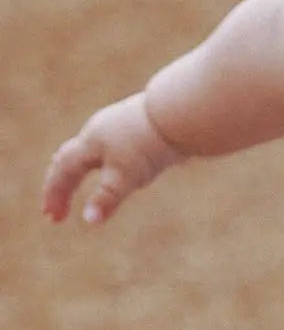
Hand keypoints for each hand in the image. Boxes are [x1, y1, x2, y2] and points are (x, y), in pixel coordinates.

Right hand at [42, 92, 183, 223]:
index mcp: (91, 140)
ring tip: (74, 177)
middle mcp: (102, 128)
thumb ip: (107, 196)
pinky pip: (114, 142)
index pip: (63, 169)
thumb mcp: (126, 175)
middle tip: (56, 204)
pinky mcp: (141, 122)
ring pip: (93, 146)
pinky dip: (104, 157)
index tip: (52, 218)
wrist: (184, 110)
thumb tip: (90, 220)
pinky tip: (112, 160)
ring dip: (80, 165)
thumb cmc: (150, 143)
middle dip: (62, 182)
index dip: (55, 194)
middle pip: (72, 155)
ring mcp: (121, 121)